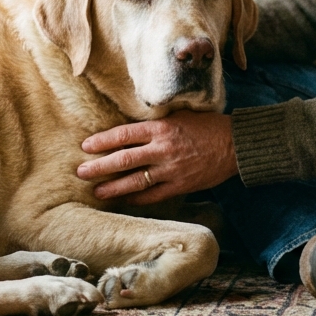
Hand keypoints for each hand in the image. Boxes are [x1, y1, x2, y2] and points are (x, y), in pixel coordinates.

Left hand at [76, 110, 237, 204]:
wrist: (235, 145)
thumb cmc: (206, 126)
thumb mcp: (179, 115)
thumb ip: (155, 123)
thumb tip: (128, 130)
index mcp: (161, 128)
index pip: (124, 135)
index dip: (102, 141)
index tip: (85, 147)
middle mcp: (163, 149)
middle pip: (124, 159)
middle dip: (99, 167)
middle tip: (81, 172)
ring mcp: (172, 170)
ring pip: (136, 180)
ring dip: (113, 187)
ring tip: (97, 191)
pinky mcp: (181, 186)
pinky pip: (154, 195)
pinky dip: (137, 198)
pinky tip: (124, 200)